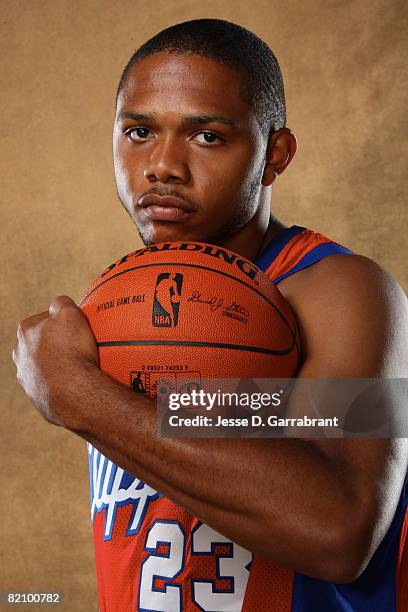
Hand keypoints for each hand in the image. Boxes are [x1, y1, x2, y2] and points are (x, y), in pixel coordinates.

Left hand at [12, 296, 98, 427]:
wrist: (72, 392)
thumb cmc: (71, 351)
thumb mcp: (70, 314)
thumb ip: (62, 303)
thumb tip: (59, 303)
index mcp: (25, 330)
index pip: (45, 318)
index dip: (62, 322)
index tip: (76, 329)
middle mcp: (20, 353)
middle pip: (43, 342)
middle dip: (57, 343)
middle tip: (79, 347)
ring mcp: (26, 376)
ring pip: (45, 364)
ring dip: (58, 364)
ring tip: (78, 367)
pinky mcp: (35, 395)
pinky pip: (51, 384)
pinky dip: (61, 382)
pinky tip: (75, 382)